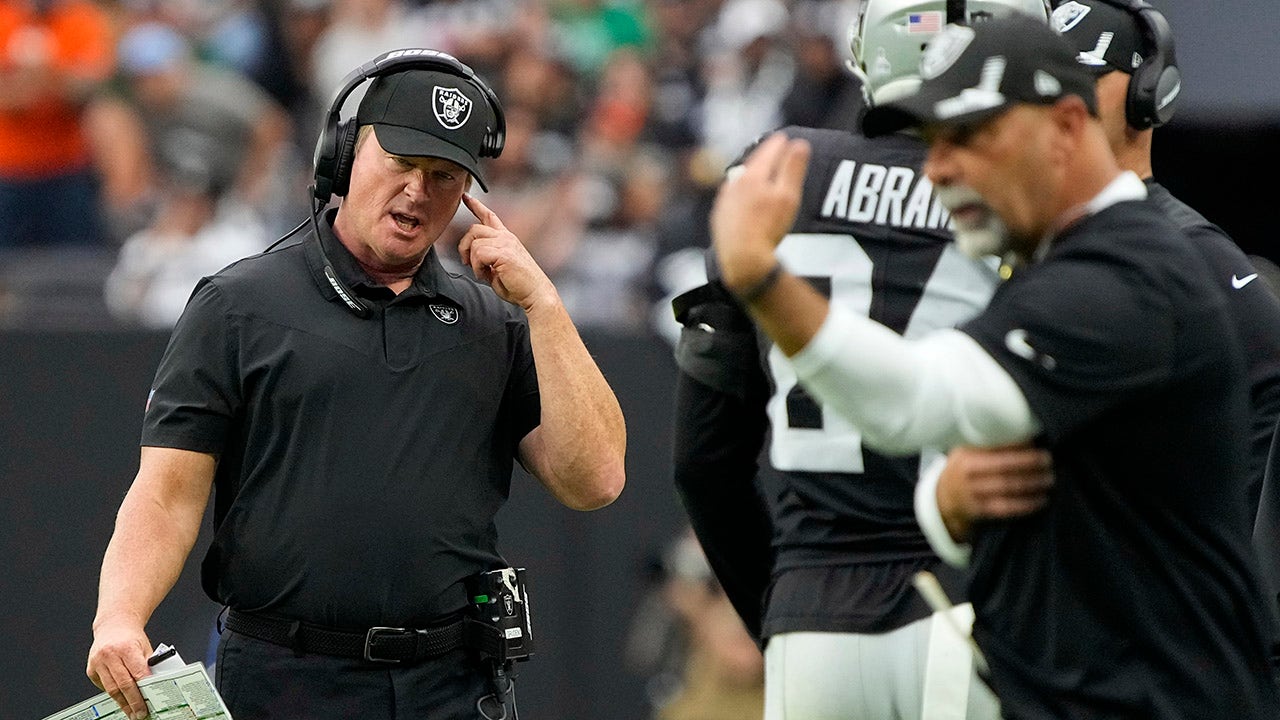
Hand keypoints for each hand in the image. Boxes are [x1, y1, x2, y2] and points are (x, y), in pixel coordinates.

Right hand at [87, 619, 152, 718]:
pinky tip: (121, 699)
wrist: (114, 625)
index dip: (144, 689)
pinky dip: (113, 693)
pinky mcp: (91, 669)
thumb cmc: (132, 637)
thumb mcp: (145, 647)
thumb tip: (155, 685)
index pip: (137, 673)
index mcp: (126, 648)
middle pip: (123, 684)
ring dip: (122, 703)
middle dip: (133, 702)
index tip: (149, 702)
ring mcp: (98, 662)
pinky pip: (103, 686)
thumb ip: (148, 665)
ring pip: (111, 689)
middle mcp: (110, 655)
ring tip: (131, 711)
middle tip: (140, 713)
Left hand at [458, 194, 556, 310]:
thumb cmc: (519, 286)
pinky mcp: (503, 253)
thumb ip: (486, 259)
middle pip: (474, 229)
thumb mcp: (498, 268)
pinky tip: (485, 275)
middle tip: (466, 262)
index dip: (476, 205)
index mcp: (507, 238)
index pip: (489, 216)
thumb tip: (471, 259)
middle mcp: (506, 237)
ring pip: (474, 242)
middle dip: (464, 246)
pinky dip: (477, 267)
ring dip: (472, 260)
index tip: (465, 196)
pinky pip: (478, 253)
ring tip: (482, 272)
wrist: (536, 294)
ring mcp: (506, 243)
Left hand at [709, 133, 809, 293]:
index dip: (778, 143)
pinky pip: (731, 197)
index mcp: (752, 176)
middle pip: (751, 164)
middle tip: (772, 149)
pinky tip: (744, 198)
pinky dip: (740, 192)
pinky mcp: (720, 217)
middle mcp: (734, 184)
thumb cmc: (768, 228)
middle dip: (763, 156)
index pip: (767, 152)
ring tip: (759, 172)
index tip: (784, 137)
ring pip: (739, 180)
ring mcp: (724, 201)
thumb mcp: (787, 197)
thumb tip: (799, 143)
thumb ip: (793, 168)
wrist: (742, 259)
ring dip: (750, 173)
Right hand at [936, 444, 1053, 541]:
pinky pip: (1006, 508)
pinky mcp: (979, 512)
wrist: (943, 500)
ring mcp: (973, 494)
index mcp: (966, 456)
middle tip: (1048, 461)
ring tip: (1049, 479)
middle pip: (1004, 468)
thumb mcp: (965, 453)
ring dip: (1033, 484)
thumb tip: (1025, 437)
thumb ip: (987, 446)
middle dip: (1030, 465)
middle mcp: (968, 475)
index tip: (1037, 446)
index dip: (1019, 449)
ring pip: (1008, 488)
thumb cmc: (962, 472)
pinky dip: (1026, 504)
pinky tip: (1040, 500)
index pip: (996, 450)